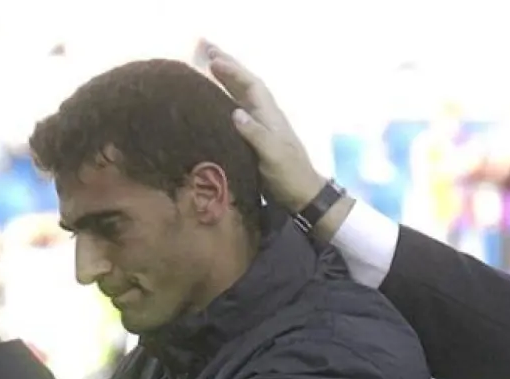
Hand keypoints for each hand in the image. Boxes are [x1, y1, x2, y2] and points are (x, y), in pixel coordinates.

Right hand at [205, 43, 326, 213]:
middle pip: (245, 85)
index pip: (251, 86)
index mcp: (270, 116)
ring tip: (208, 66)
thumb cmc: (289, 176)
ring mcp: (260, 128)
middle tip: (207, 50)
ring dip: (226, 80)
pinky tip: (214, 101)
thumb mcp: (273, 156)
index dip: (233, 72)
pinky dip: (225, 100)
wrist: (302, 196)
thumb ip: (256, 135)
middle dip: (228, 67)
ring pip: (241, 96)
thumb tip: (235, 112)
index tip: (213, 61)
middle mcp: (265, 117)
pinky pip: (237, 112)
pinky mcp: (255, 140)